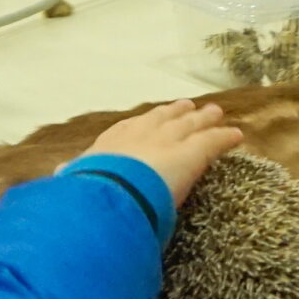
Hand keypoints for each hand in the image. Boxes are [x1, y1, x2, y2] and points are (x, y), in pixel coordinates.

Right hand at [88, 101, 244, 205]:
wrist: (110, 192)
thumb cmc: (89, 191)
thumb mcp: (76, 180)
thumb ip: (74, 175)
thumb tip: (61, 172)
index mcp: (113, 142)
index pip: (131, 127)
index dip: (146, 122)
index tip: (153, 118)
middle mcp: (142, 134)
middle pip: (165, 119)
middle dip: (177, 113)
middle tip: (188, 107)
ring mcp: (169, 140)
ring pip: (191, 125)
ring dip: (203, 118)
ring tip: (214, 113)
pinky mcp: (193, 153)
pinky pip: (214, 141)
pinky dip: (226, 137)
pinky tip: (237, 134)